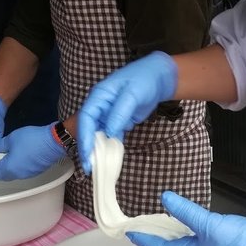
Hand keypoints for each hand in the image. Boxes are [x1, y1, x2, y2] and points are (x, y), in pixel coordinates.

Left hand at [0, 122, 65, 182]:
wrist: (54, 142)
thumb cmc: (30, 140)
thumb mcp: (11, 138)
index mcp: (8, 168)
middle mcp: (17, 174)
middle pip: (4, 176)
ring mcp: (28, 174)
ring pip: (14, 174)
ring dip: (9, 169)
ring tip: (7, 160)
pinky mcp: (36, 171)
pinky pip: (23, 171)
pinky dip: (18, 167)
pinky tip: (20, 158)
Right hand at [78, 51, 176, 171]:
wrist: (160, 78)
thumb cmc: (145, 80)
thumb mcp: (133, 94)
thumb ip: (119, 113)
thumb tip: (108, 133)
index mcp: (100, 95)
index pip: (87, 117)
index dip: (85, 136)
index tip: (87, 153)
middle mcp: (101, 105)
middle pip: (89, 128)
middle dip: (88, 147)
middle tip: (89, 167)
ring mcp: (110, 114)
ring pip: (99, 134)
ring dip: (98, 149)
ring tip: (97, 167)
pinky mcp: (119, 120)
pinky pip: (112, 135)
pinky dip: (111, 146)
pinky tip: (110, 158)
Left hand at [127, 191, 245, 245]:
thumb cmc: (240, 242)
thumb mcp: (210, 224)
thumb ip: (187, 212)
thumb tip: (165, 199)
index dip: (146, 241)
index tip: (131, 234)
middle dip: (157, 239)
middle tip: (143, 227)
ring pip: (185, 245)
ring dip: (172, 235)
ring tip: (161, 222)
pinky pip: (198, 239)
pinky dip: (188, 230)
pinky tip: (189, 222)